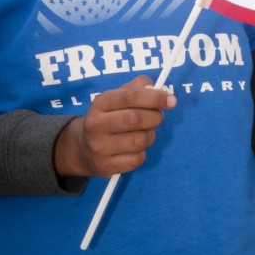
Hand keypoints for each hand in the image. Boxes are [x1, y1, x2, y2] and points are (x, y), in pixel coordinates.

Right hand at [53, 76, 176, 177]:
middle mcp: (96, 125)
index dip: (155, 97)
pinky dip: (142, 153)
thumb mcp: (117, 96)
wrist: (82, 147)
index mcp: (100, 103)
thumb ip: (137, 87)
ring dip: (150, 135)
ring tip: (144, 132)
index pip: (131, 96)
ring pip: (139, 141)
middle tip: (158, 117)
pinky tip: (134, 148)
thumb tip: (156, 89)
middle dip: (155, 117)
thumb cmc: (109, 117)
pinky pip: (136, 160)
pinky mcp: (105, 167)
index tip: (171, 101)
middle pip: (136, 119)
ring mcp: (99, 147)